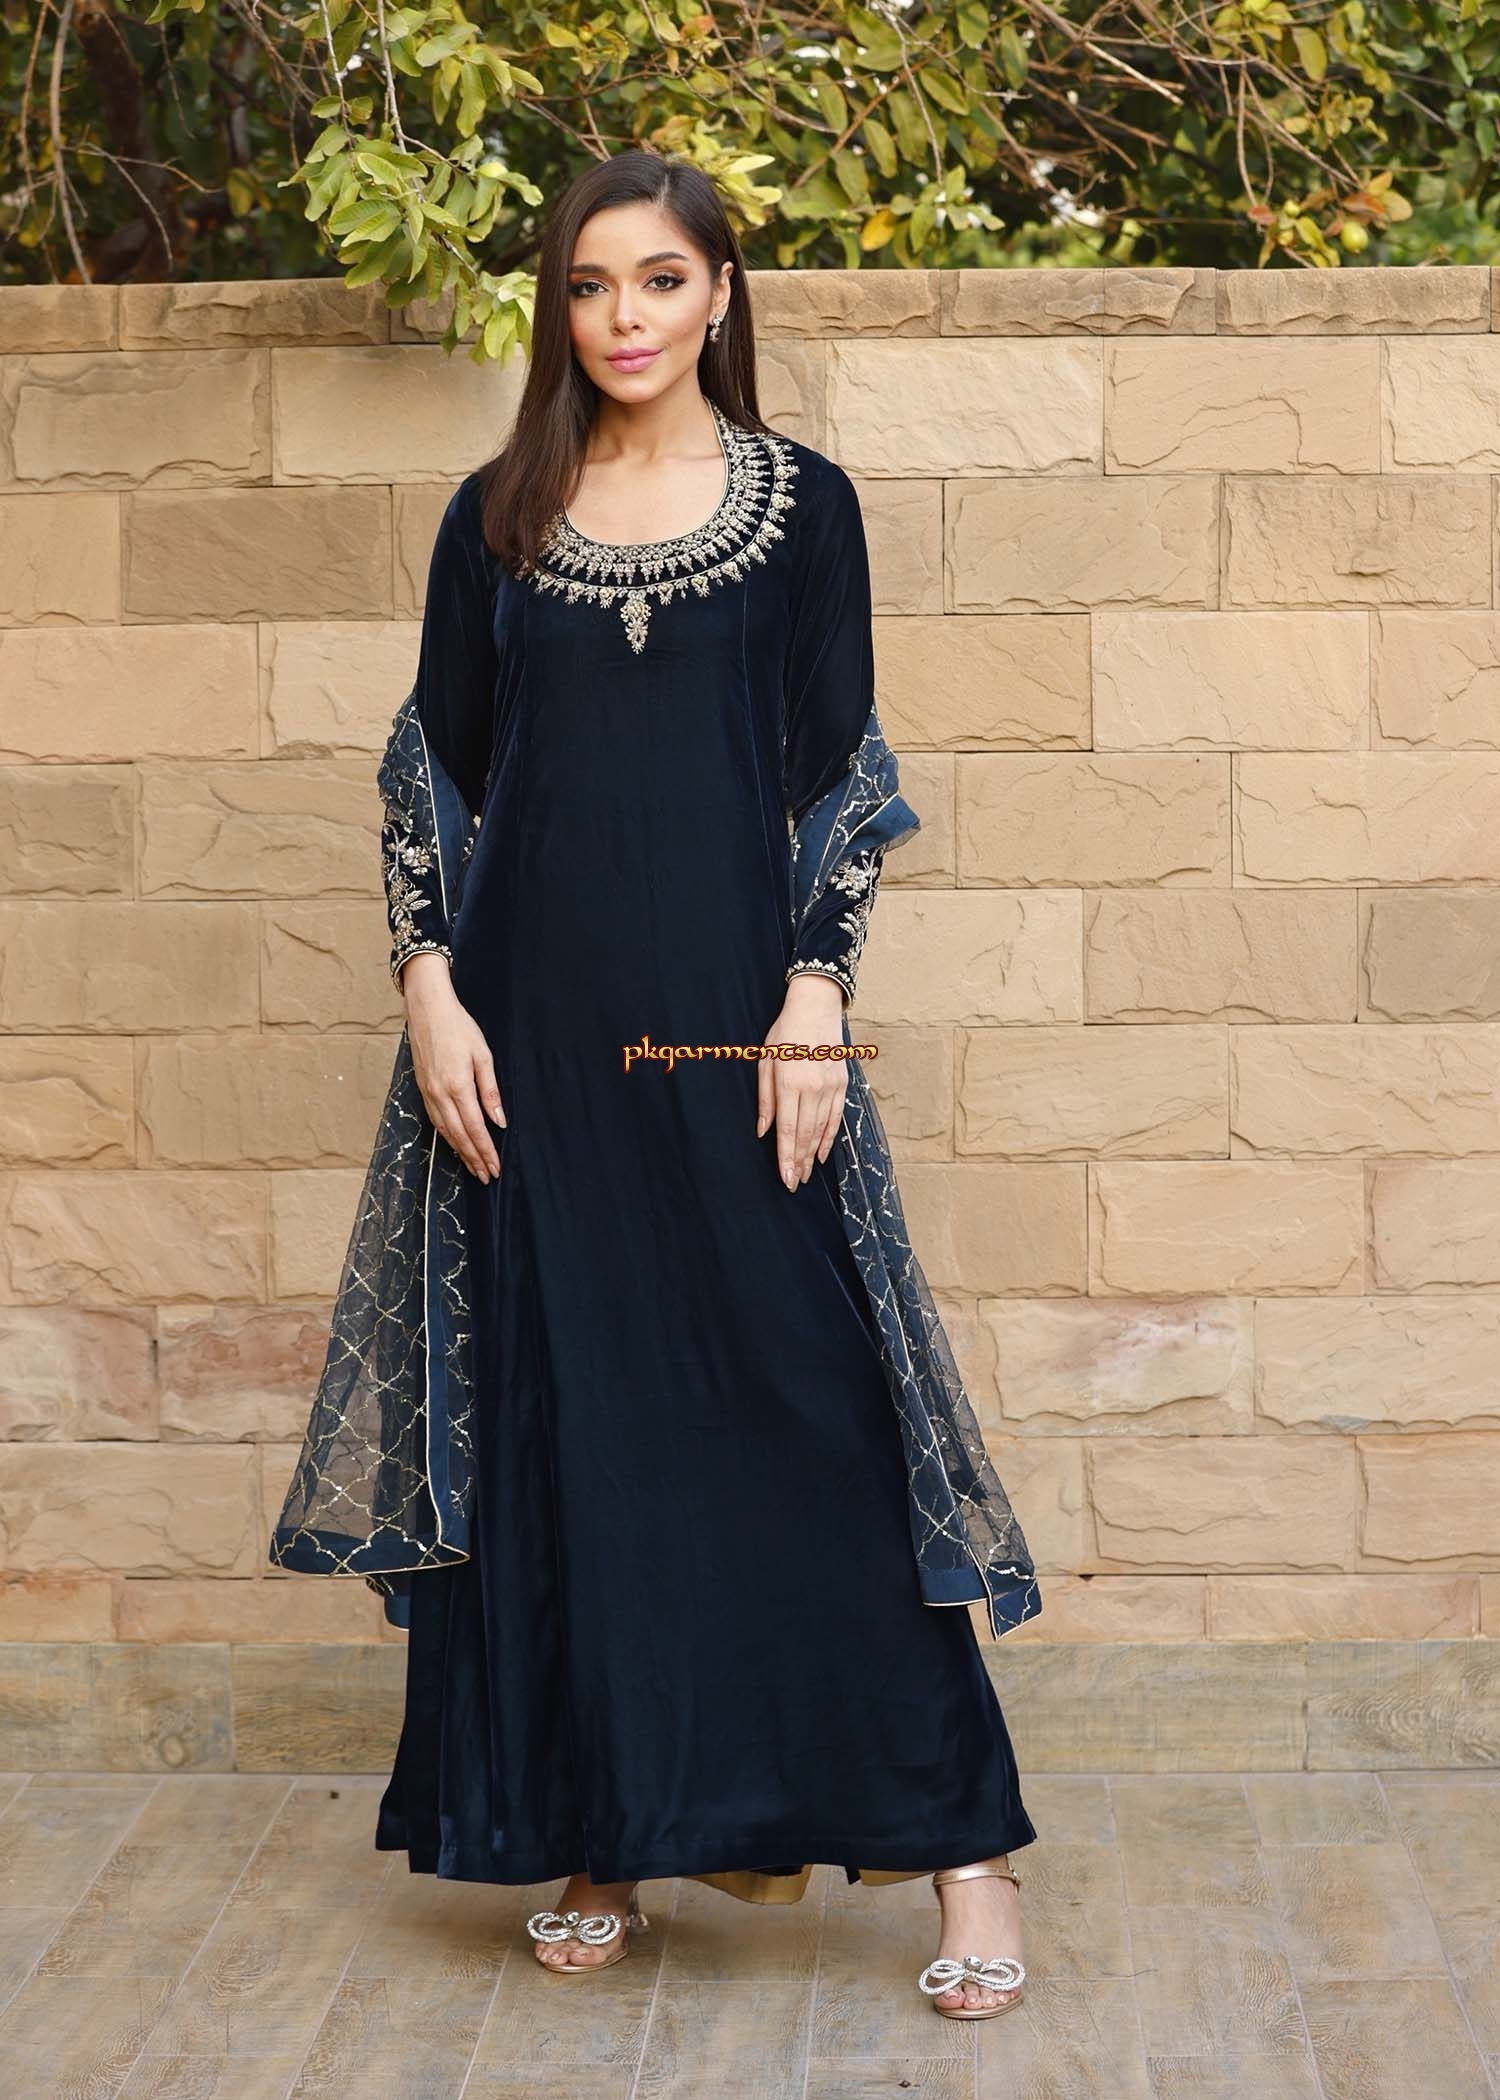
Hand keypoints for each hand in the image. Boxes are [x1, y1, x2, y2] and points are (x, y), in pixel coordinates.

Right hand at [399, 953, 505, 1182]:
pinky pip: (436, 1121)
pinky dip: (447, 1137)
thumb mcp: (483, 1056)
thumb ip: (490, 1091)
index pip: (475, 1128)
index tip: (494, 1167)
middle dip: (474, 1159)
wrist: (428, 1011)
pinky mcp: (422, 1090)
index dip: (485, 1151)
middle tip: (486, 1176)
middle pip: (459, 1136)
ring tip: (473, 1167)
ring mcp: (428, 1093)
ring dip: (460, 1152)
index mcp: (458, 1086)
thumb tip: (498, 1121)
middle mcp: (440, 1094)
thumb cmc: (459, 1028)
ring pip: (445, 1132)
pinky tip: (455, 1144)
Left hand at [757, 973, 846, 1189]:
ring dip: (813, 1155)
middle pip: (807, 1135)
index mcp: (790, 1082)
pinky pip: (836, 1117)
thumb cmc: (785, 1032)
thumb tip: (763, 1131)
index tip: (785, 1178)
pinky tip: (822, 1153)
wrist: (816, 1007)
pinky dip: (829, 1138)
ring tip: (805, 1174)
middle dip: (799, 1162)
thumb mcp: (766, 1060)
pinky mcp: (842, 1084)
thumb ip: (765, 1099)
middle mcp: (813, 1088)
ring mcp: (830, 1087)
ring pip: (822, 1130)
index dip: (786, 1157)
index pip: (789, 1130)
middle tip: (794, 1184)